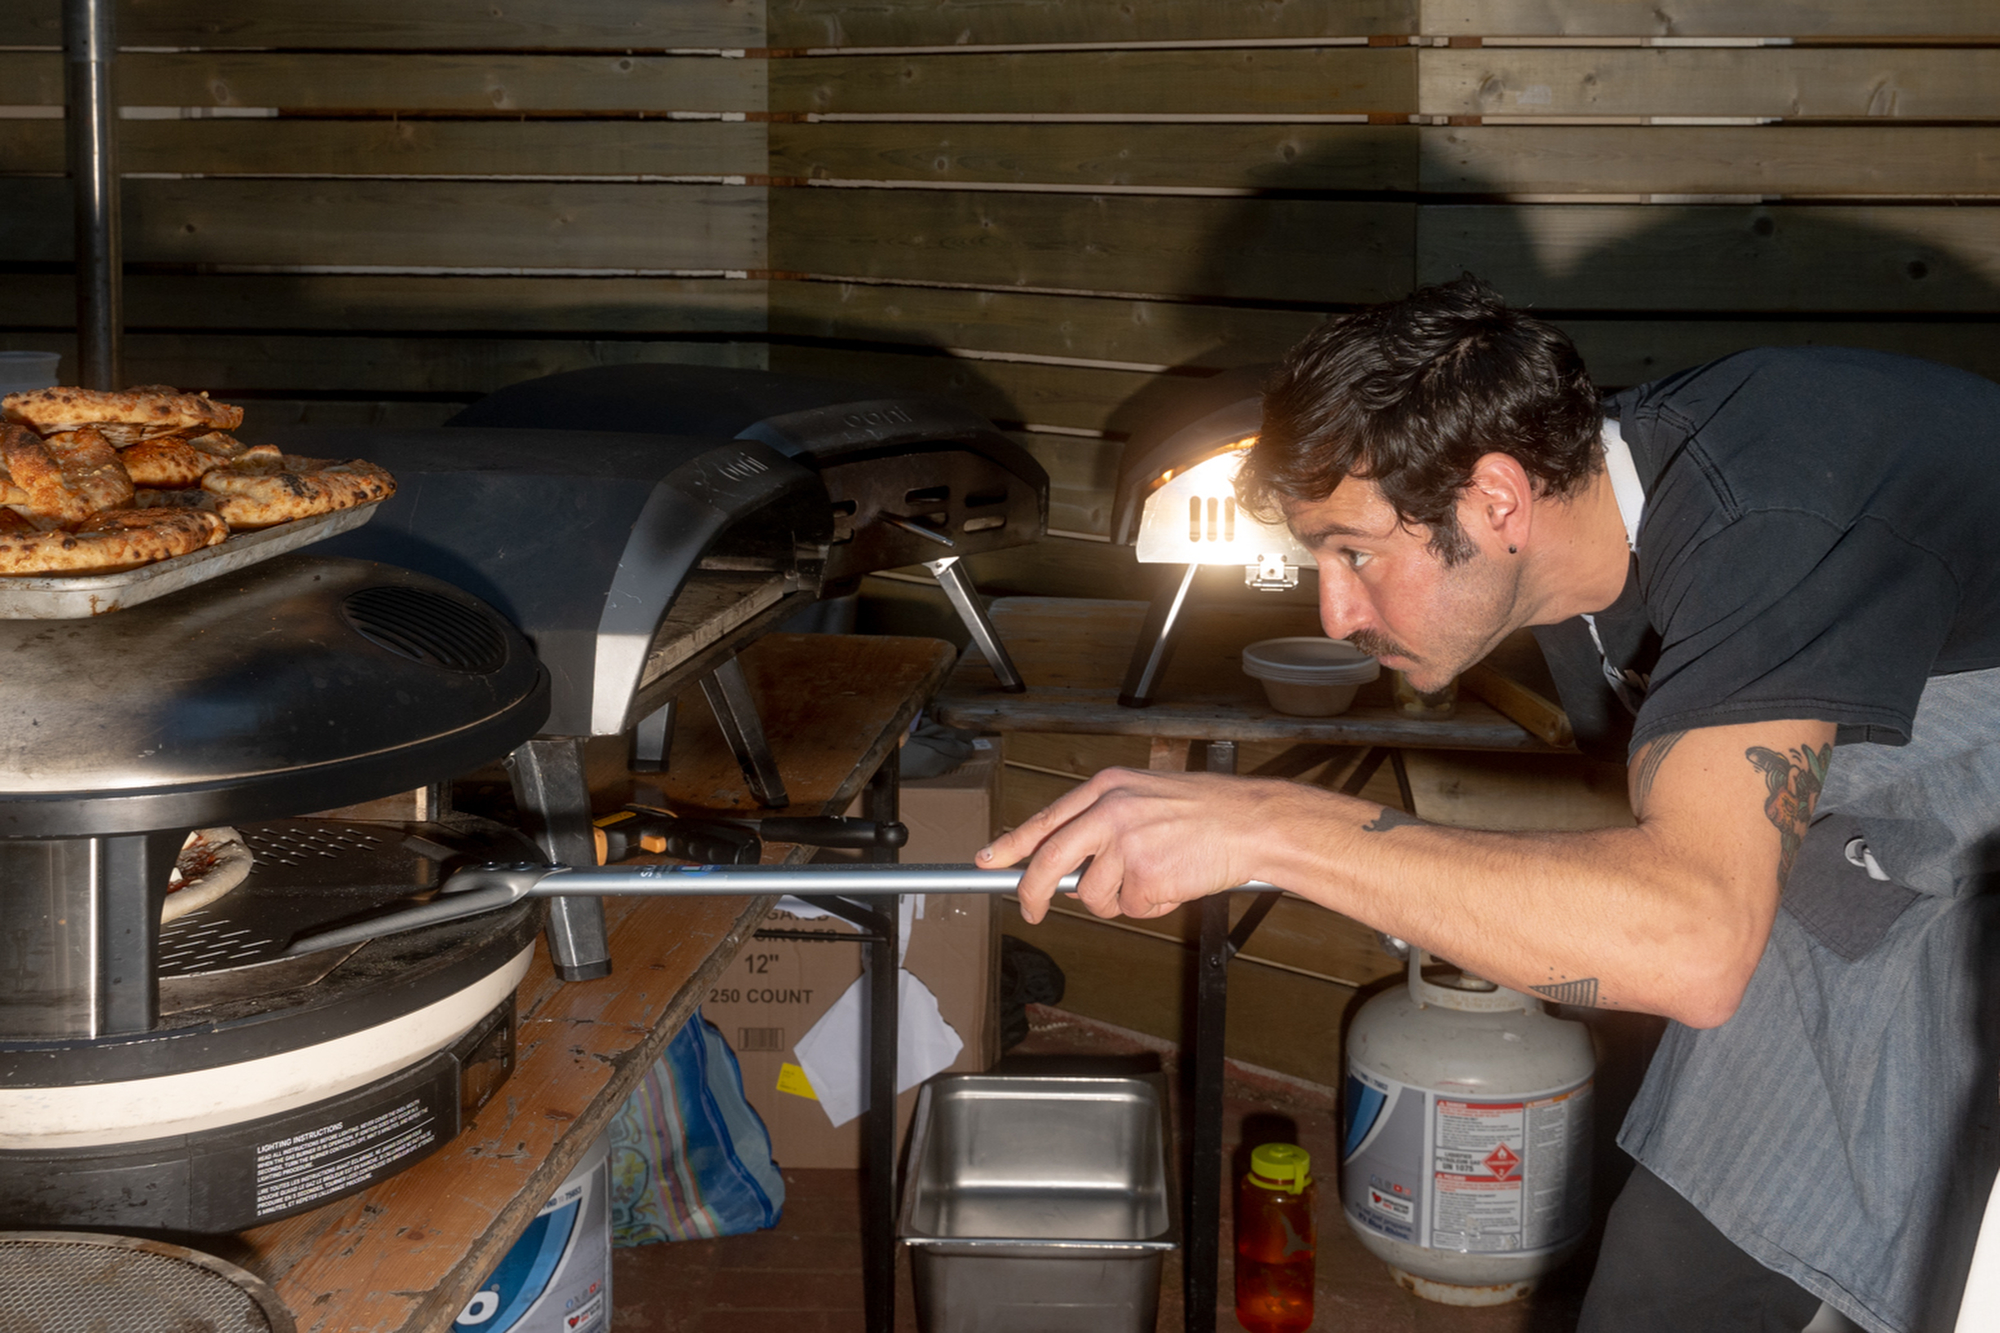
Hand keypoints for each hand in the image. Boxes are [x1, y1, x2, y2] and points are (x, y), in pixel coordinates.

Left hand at [976, 767, 1301, 923]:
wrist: (1253, 821)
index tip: (987, 860)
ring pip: (1093, 895)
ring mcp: (1127, 844)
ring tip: (1157, 877)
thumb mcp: (1144, 795)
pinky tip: (1175, 884)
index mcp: (1106, 788)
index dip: (1010, 845)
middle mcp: (1110, 811)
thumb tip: (1065, 862)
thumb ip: (1103, 821)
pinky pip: (1132, 909)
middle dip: (1031, 893)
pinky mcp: (1146, 874)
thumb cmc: (1207, 810)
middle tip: (1030, 912)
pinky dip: (1151, 907)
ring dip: (1120, 900)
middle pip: (1048, 861)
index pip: (1045, 820)